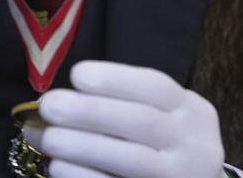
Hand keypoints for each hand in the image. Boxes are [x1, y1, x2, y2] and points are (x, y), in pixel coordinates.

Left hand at [23, 61, 223, 177]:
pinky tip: (59, 167)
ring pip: (131, 160)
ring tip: (47, 138)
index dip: (115, 78)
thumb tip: (59, 100)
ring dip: (82, 146)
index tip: (76, 74)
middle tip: (49, 105)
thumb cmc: (166, 145)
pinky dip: (85, 177)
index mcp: (192, 111)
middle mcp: (194, 144)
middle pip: (140, 122)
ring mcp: (180, 177)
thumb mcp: (163, 117)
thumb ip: (122, 104)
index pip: (155, 86)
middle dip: (90, 111)